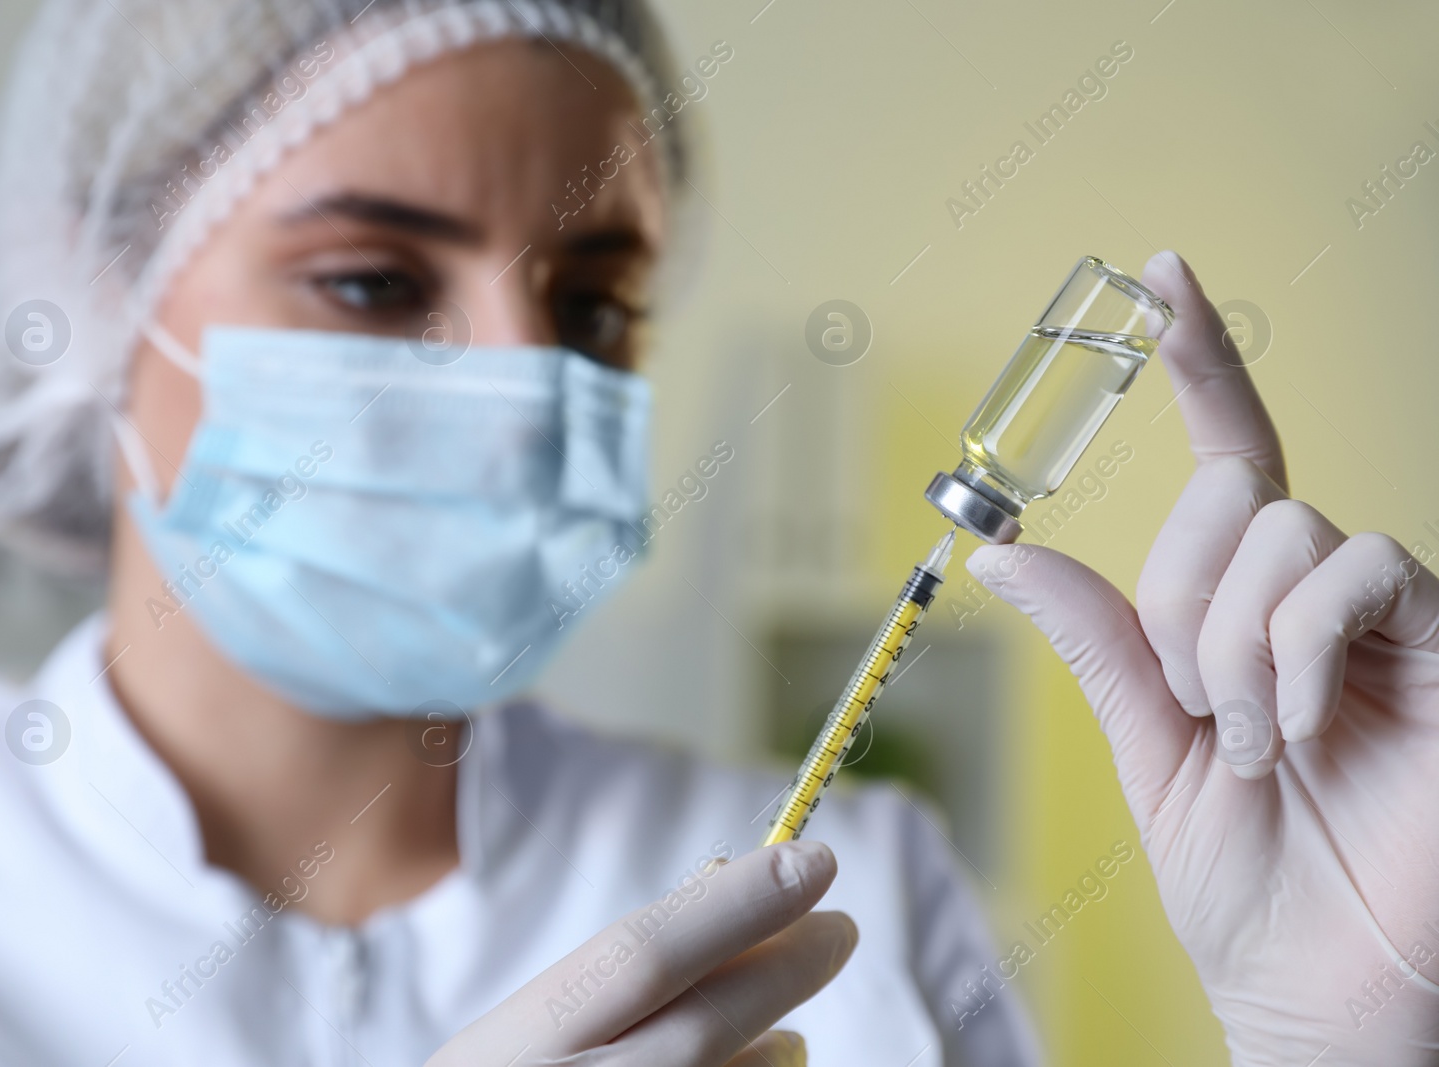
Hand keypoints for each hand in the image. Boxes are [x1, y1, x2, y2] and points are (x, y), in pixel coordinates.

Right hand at [425, 840, 855, 1066]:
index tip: (812, 862)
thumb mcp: (522, 1037)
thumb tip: (730, 910)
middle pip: (701, 1027)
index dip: (735, 906)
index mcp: (515, 1047)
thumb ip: (612, 985)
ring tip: (790, 1032)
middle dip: (783, 970)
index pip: (641, 956)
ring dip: (773, 1050)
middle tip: (841, 930)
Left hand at [969, 252, 1438, 1065]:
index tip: (1162, 271)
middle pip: (1237, 496)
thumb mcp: (1150, 746)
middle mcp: (1323, 594)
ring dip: (1234, 645)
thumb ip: (1099, 639)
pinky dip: (1295, 649)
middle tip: (1203, 712)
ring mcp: (1392, 620)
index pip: (1228, 455)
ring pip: (1286, 533)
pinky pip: (1359, 573)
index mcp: (1247, 607)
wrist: (1315, 986)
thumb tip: (1001, 550)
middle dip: (1183, 603)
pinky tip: (1300, 731)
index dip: (1201, 360)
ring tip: (1254, 742)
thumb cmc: (1244, 877)